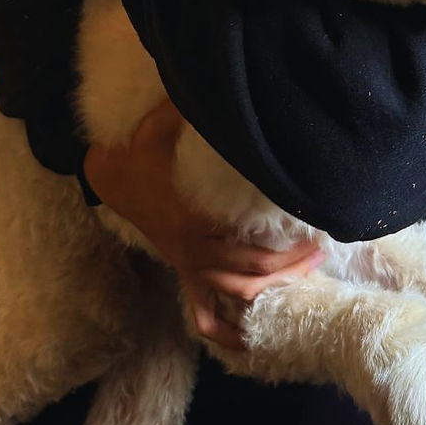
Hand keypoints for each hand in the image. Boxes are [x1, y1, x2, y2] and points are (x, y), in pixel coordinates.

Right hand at [83, 99, 323, 348]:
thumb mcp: (157, 126)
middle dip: (291, 268)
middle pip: (254, 275)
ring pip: (238, 293)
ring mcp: (189, 266)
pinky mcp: (183, 272)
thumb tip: (215, 84)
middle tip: (320, 252)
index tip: (316, 231)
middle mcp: (196, 252)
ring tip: (303, 273)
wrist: (105, 177)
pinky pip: (202, 313)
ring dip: (272, 290)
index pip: (253, 247)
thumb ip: (187, 108)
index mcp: (197, 224)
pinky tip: (245, 340)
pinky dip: (223, 331)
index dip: (288, 247)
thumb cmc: (135, 153)